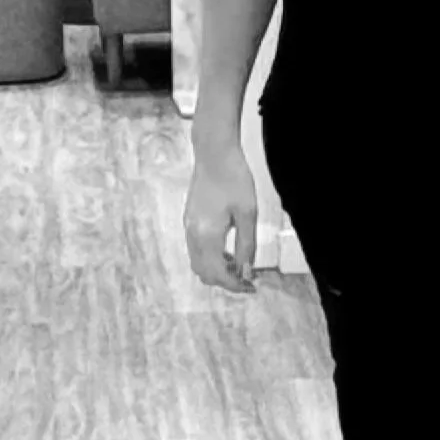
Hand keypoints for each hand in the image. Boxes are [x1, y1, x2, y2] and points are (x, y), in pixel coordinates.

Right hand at [184, 139, 259, 291]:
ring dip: (217, 269)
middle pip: (203, 273)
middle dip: (224, 280)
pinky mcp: (188, 219)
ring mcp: (188, 227)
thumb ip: (246, 246)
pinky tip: (227, 247)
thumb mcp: (248, 214)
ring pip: (197, 262)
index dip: (235, 285)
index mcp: (207, 236)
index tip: (251, 286)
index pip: (218, 274)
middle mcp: (192, 235)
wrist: (214, 153)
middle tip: (246, 277)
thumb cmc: (234, 179)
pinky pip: (196, 249)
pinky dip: (210, 257)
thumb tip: (246, 272)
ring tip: (238, 261)